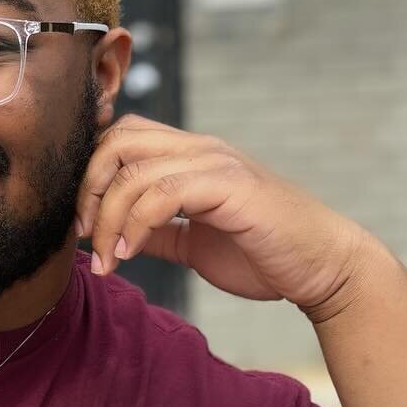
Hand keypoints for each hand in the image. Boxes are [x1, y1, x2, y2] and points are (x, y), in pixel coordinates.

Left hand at [76, 116, 371, 316]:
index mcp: (192, 157)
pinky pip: (162, 193)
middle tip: (84, 236)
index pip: (121, 138)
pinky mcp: (229, 185)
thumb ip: (159, 233)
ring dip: (106, 217)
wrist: (324, 268)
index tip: (83, 228)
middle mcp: (201, 150)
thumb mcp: (195, 245)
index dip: (90, 177)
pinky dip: (135, 223)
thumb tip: (118, 237)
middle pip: (117, 139)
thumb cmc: (266, 256)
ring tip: (107, 258)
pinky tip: (130, 253)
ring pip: (133, 167)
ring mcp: (216, 163)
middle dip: (88, 189)